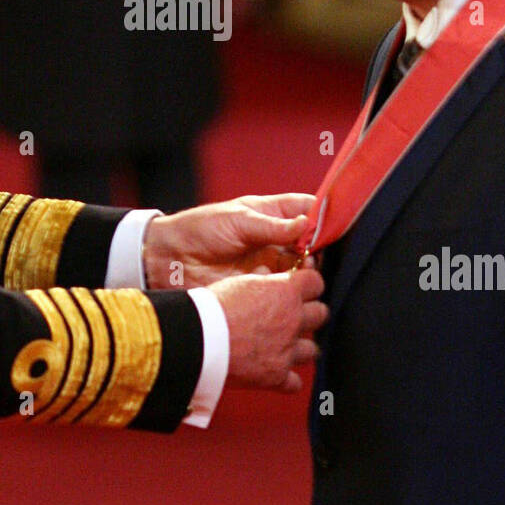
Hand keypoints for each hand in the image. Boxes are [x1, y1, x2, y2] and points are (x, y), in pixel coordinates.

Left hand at [142, 193, 314, 288]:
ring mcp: (270, 265)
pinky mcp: (261, 289)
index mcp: (272, 214)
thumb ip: (272, 226)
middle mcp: (276, 240)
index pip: (307, 210)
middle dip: (318, 251)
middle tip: (313, 258)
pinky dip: (291, 293)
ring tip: (304, 276)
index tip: (335, 227)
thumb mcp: (237, 220)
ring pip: (302, 270)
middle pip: (311, 244)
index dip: (323, 217)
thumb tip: (306, 224)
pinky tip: (291, 294)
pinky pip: (284, 292)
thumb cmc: (200, 229)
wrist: (169, 259)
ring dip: (307, 274)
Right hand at [210, 268, 326, 392]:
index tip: (301, 288)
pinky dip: (287, 379)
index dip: (309, 285)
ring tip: (284, 346)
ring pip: (312, 349)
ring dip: (300, 347)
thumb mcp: (240, 282)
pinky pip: (295, 382)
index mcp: (286, 292)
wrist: (200, 339)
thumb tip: (268, 277)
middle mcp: (293, 320)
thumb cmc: (213, 307)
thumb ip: (262, 282)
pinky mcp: (276, 375)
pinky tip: (276, 373)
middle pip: (320, 314)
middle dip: (309, 314)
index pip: (315, 282)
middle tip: (293, 316)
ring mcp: (287, 350)